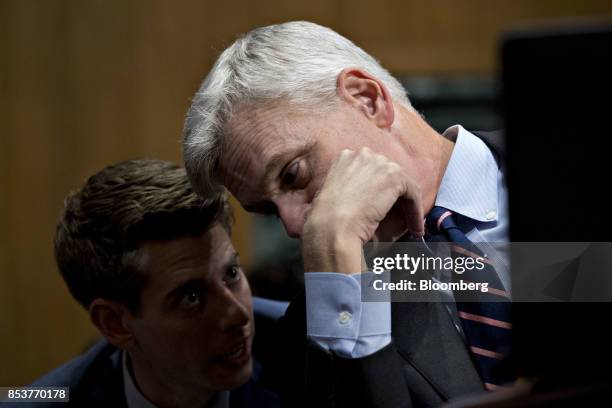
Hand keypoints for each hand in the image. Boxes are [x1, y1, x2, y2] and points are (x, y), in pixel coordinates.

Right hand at [302, 147, 423, 273]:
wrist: (333, 225)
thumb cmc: (327, 219)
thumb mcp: (331, 194)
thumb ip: (345, 188)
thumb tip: (358, 198)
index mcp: (345, 158)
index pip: (369, 168)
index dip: (377, 187)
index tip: (380, 204)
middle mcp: (363, 155)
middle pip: (387, 172)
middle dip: (393, 193)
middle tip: (396, 215)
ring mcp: (379, 163)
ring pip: (402, 183)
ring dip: (407, 205)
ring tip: (410, 226)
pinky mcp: (394, 176)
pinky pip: (412, 193)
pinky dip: (415, 211)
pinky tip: (415, 228)